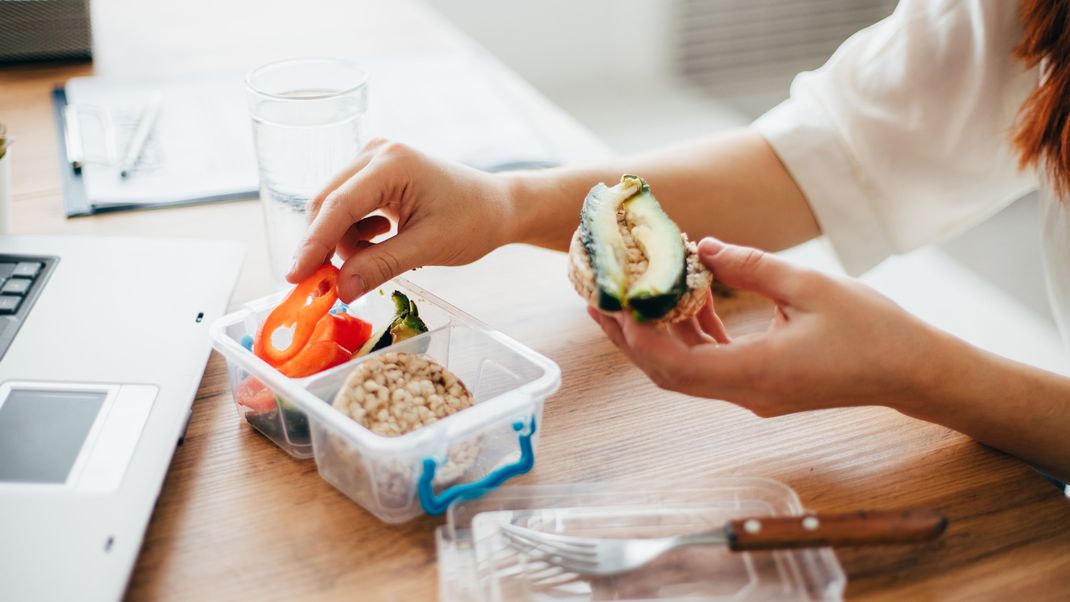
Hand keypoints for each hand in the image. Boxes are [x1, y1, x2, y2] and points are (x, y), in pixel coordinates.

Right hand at [287, 138, 518, 300]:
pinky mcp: (375, 174)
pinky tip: (383, 240)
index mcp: (392, 163)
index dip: (314, 244)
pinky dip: (356, 234)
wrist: (498, 206)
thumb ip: (381, 266)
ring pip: (335, 209)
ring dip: (346, 243)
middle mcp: (377, 153)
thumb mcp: (428, 248)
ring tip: (379, 258)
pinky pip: (348, 208)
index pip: (338, 206)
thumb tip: (340, 289)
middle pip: (328, 203)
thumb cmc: (473, 221)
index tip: (295, 277)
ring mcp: (374, 160)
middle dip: (324, 246)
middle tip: (324, 286)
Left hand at [588, 238, 941, 416]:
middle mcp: (747, 392)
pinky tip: (690, 303)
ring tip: (628, 299)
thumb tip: (700, 246)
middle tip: (599, 302)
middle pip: (668, 374)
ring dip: (657, 337)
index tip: (613, 303)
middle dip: (630, 338)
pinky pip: (712, 367)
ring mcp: (753, 394)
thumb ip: (750, 266)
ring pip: (686, 372)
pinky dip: (692, 338)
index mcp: (757, 372)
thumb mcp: (811, 286)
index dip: (638, 337)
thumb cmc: (873, 330)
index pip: (675, 365)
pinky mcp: (762, 386)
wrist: (912, 372)